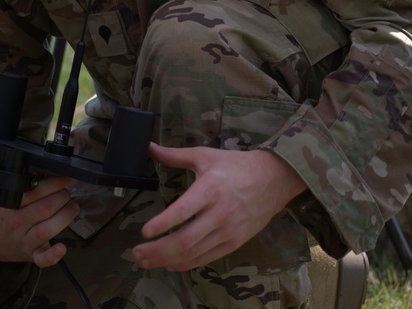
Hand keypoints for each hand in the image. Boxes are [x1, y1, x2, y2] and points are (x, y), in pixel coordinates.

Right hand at [0, 175, 79, 267]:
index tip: (64, 179)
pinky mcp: (32, 255)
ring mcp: (25, 241)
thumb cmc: (4, 216)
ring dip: (66, 216)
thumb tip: (43, 173)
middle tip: (66, 194)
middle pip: (44, 209)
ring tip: (73, 207)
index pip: (34, 192)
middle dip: (62, 197)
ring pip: (47, 230)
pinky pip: (42, 259)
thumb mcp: (8, 198)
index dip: (53, 184)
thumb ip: (25, 185)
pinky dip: (53, 255)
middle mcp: (17, 224)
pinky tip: (62, 247)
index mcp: (10, 206)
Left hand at [131, 143, 306, 271]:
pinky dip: (186, 264)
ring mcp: (228, 231)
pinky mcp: (234, 242)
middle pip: (185, 240)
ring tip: (146, 261)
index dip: (163, 223)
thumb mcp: (205, 156)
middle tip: (136, 253)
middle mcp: (219, 213)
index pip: (184, 211)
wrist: (274, 179)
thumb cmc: (236, 165)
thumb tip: (149, 147)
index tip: (144, 231)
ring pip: (194, 253)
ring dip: (167, 260)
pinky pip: (206, 258)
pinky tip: (170, 263)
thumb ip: (175, 155)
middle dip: (158, 250)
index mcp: (210, 189)